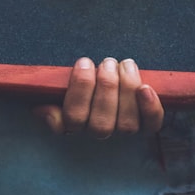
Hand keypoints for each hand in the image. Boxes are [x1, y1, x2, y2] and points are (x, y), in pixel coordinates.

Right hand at [34, 57, 164, 138]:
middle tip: (107, 62)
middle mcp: (99, 132)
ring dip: (126, 91)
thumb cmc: (82, 82)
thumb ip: (50, 97)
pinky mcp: (146, 126)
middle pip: (101, 124)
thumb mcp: (60, 88)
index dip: (80, 91)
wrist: (112, 81)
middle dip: (106, 88)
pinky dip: (150, 108)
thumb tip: (42, 111)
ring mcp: (123, 130)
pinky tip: (145, 88)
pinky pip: (151, 125)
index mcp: (74, 124)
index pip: (73, 119)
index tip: (84, 63)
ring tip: (124, 64)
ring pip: (126, 124)